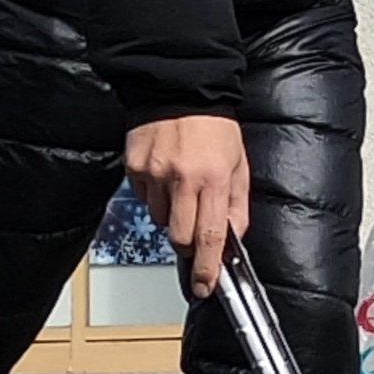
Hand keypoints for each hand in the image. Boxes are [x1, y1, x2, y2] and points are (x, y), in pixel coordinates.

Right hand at [122, 114, 249, 299]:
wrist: (178, 88)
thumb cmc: (213, 125)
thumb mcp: (238, 163)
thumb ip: (236, 204)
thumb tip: (233, 237)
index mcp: (213, 178)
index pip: (210, 236)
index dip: (206, 268)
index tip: (204, 286)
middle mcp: (182, 178)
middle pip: (179, 237)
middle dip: (187, 245)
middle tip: (193, 231)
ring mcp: (154, 174)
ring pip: (160, 219)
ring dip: (171, 214)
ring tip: (181, 185)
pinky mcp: (134, 168)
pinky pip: (144, 198)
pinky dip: (155, 195)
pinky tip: (164, 173)